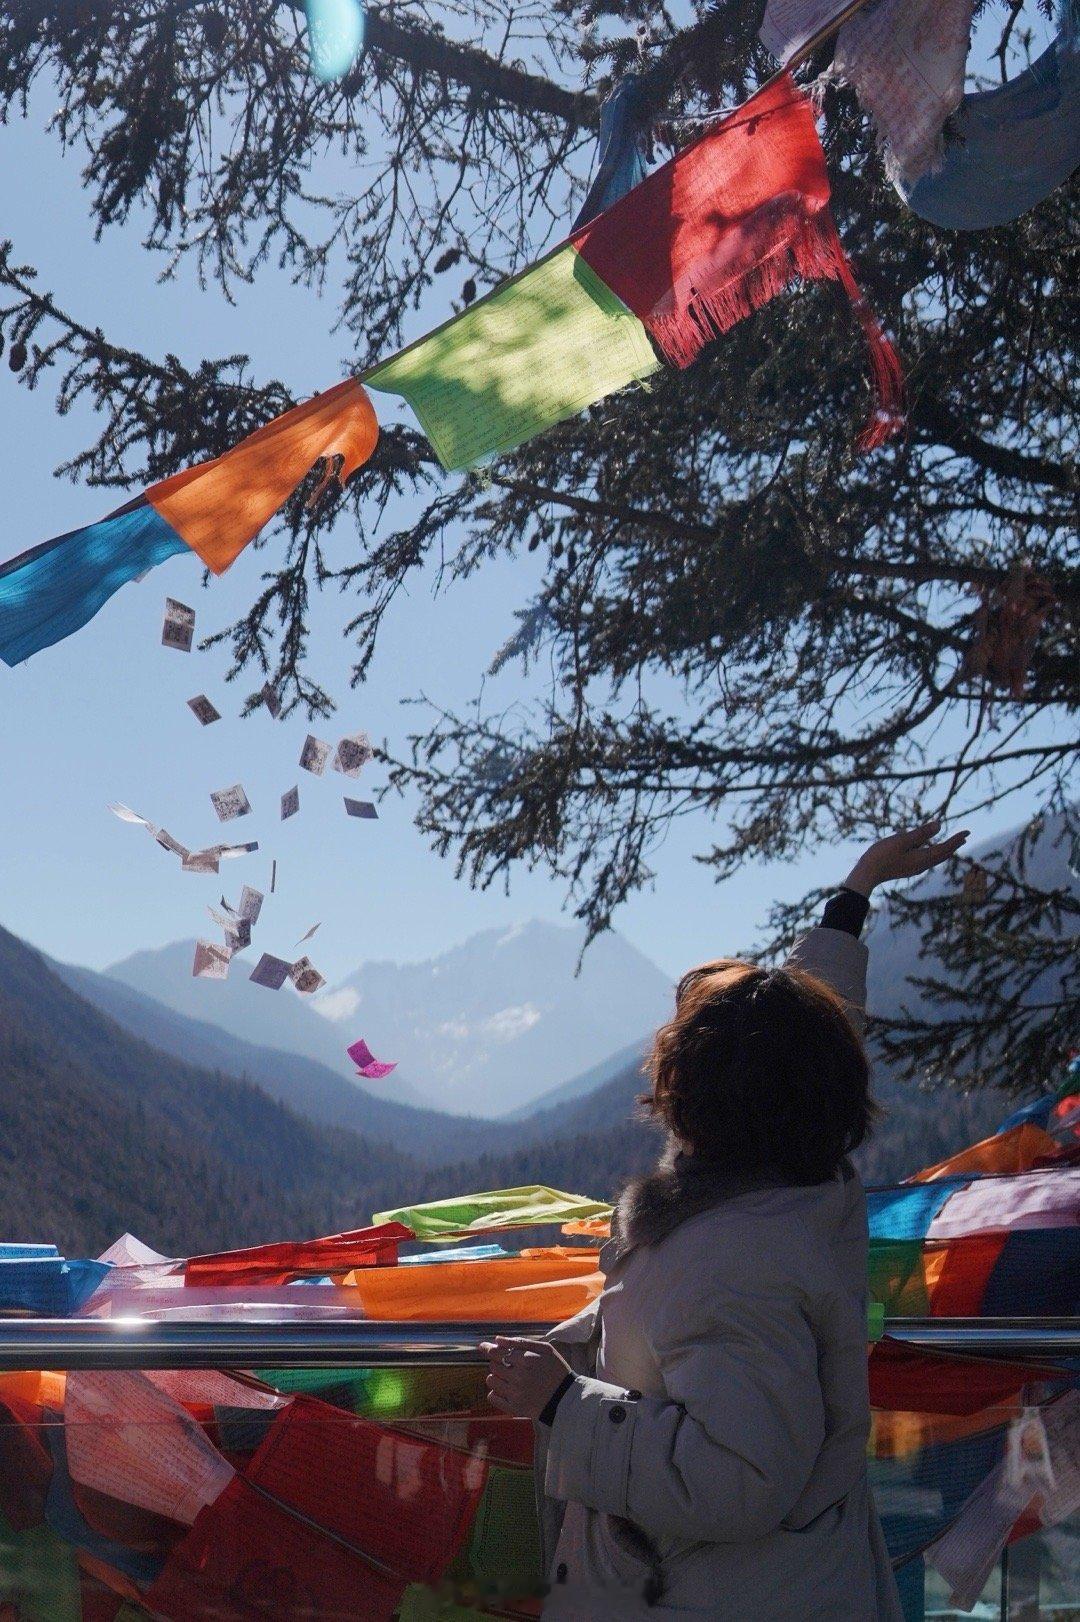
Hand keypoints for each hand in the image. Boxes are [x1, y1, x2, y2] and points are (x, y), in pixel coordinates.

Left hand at [480, 1336, 571, 1418]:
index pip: (497, 1352)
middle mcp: (519, 1377)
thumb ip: (521, 1342)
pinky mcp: (514, 1408)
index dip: (490, 1349)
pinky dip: (495, 1392)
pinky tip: (505, 1390)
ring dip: (496, 1376)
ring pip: (491, 1380)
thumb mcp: (545, 1349)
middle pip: (493, 1365)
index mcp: (526, 1360)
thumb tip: (498, 1340)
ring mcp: (515, 1394)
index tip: (485, 1347)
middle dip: (497, 1362)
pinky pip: (492, 1397)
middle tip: (508, 1365)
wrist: (565, 1399)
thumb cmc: (556, 1370)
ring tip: (507, 1377)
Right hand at [843, 818, 969, 895]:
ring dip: (943, 849)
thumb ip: (921, 833)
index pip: (945, 848)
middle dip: (953, 845)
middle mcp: (921, 865)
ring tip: (949, 843)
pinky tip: (922, 845)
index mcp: (923, 858)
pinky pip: (924, 859)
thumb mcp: (902, 840)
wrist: (867, 873)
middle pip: (942, 855)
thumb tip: (939, 825)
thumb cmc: (883, 855)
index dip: (956, 839)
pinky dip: (930, 851)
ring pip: (933, 858)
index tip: (967, 832)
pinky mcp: (906, 868)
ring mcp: (913, 868)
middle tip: (963, 837)